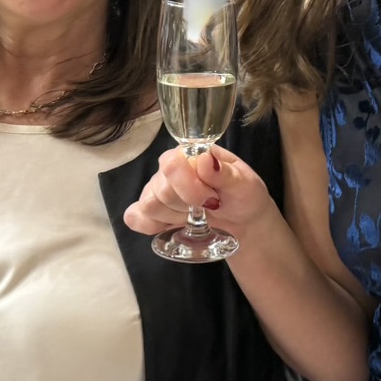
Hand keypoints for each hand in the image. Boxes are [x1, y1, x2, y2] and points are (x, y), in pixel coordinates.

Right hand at [121, 143, 277, 243]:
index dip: (191, 188)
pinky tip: (172, 225)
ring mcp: (156, 190)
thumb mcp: (245, 184)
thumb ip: (225, 174)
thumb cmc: (244, 196)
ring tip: (195, 216)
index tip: (214, 199)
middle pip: (160, 190)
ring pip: (149, 206)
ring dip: (175, 217)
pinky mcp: (151, 213)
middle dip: (188, 206)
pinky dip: (150, 226)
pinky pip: (135, 218)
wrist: (243, 222)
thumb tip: (205, 160)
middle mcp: (168, 169)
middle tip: (210, 207)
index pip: (172, 165)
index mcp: (189, 154)